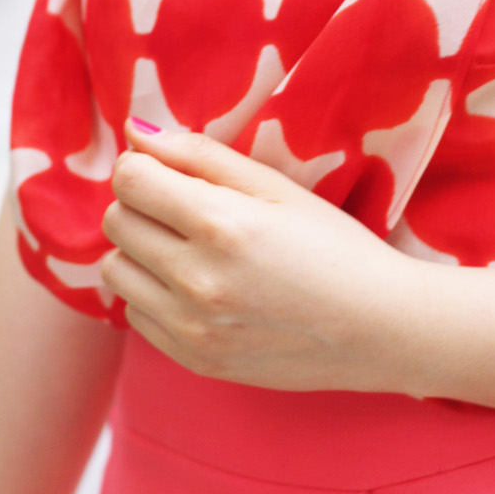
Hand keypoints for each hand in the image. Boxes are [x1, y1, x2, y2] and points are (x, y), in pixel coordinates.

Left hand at [100, 121, 425, 392]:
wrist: (378, 328)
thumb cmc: (333, 246)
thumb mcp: (275, 187)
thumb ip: (200, 155)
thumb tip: (133, 132)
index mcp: (220, 224)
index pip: (129, 180)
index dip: (143, 166)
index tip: (170, 171)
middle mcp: (197, 280)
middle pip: (117, 221)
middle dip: (142, 203)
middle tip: (185, 207)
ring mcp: (192, 327)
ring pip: (116, 270)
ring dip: (140, 250)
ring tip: (188, 247)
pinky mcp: (194, 360)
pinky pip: (135, 314)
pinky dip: (153, 293)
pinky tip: (197, 286)